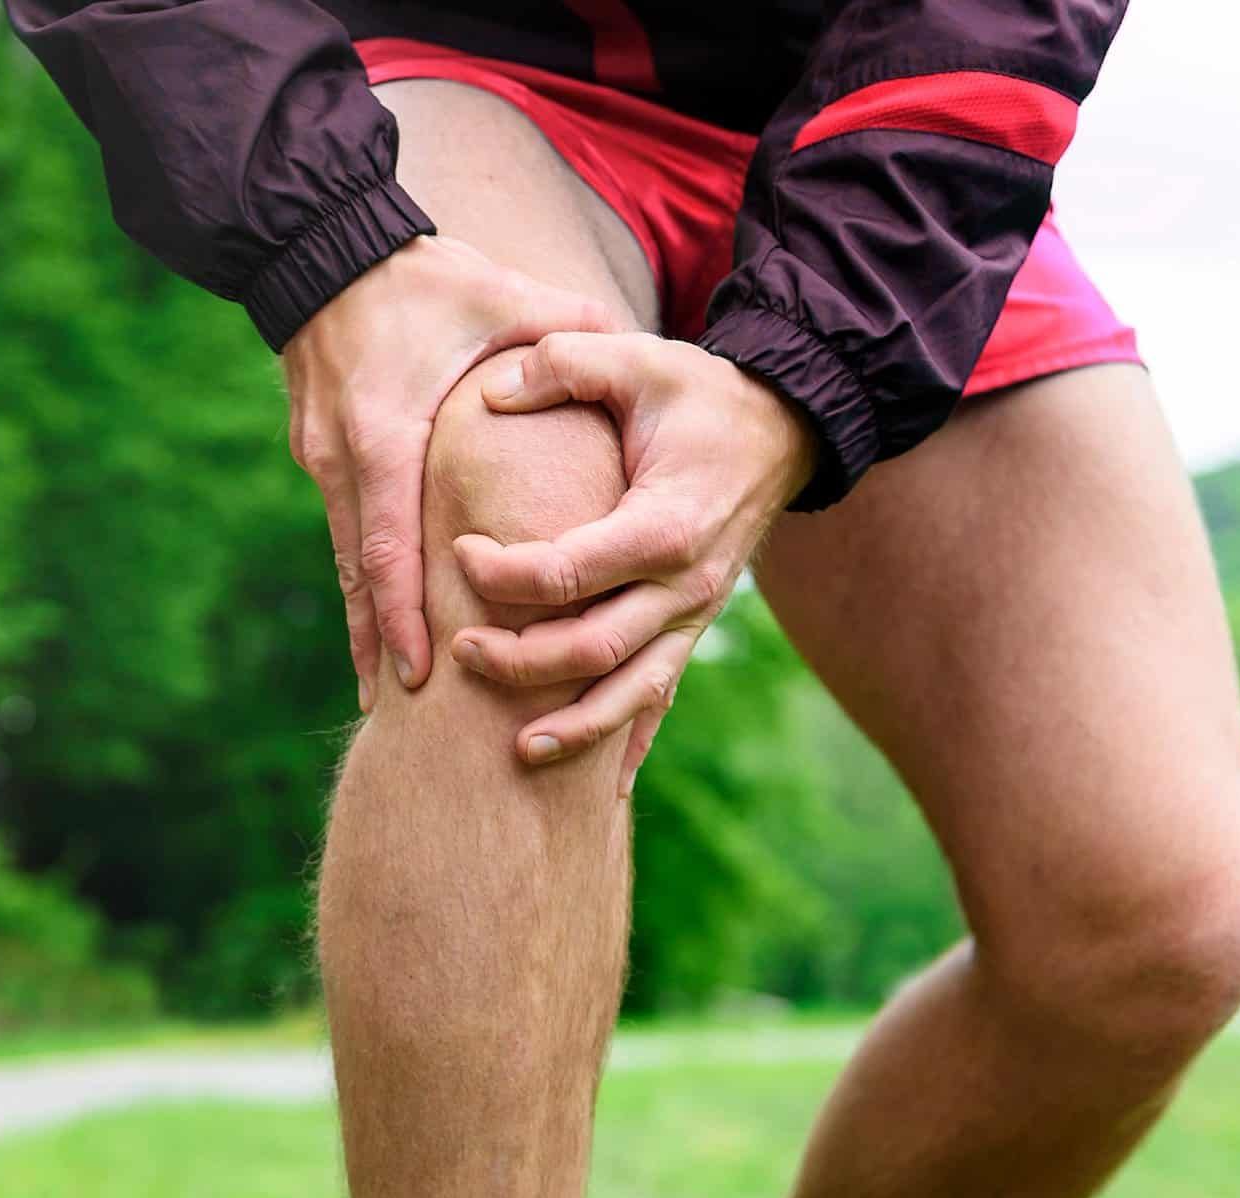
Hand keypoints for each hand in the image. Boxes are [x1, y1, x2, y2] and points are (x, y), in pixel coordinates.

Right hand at [282, 236, 618, 710]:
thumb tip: (629, 359)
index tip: (418, 674)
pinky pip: (342, 530)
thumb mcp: (498, 298)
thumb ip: (565, 335)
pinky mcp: (316, 451)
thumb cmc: (421, 276)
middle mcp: (345, 460)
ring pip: (342, 561)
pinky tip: (376, 620)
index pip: (389, 547)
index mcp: (386, 436)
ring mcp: (321, 459)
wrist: (324, 244)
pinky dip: (360, 581)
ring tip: (381, 689)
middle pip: (357, 575)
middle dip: (377, 644)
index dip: (402, 616)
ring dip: (364, 623)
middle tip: (396, 710)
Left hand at [450, 332, 817, 796]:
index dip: (507, 572)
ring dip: (573, 726)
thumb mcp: (638, 361)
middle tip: (460, 651)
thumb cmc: (698, 395)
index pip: (573, 569)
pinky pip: (658, 696)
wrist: (780, 430)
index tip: (459, 554)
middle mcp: (686, 584)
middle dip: (522, 661)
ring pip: (631, 693)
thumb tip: (494, 390)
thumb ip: (565, 365)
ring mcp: (694, 616)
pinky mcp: (691, 630)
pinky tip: (597, 794)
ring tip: (514, 750)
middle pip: (595, 648)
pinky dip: (624, 741)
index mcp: (666, 523)